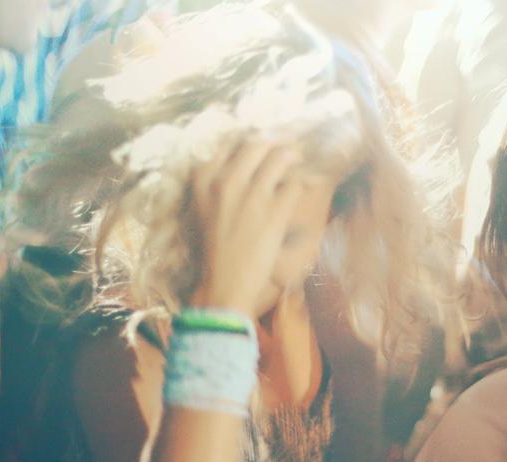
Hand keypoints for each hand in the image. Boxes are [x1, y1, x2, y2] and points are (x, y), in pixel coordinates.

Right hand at [188, 140, 302, 315]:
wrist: (224, 281)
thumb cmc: (215, 246)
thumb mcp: (203, 207)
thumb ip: (216, 179)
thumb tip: (244, 156)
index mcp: (205, 178)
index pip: (232, 141)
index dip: (253, 137)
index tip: (265, 139)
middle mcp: (227, 181)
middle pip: (259, 143)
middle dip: (278, 140)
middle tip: (288, 144)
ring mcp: (252, 195)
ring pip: (280, 157)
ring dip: (293, 156)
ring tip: (298, 159)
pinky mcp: (274, 212)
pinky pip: (295, 184)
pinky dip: (301, 184)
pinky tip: (303, 186)